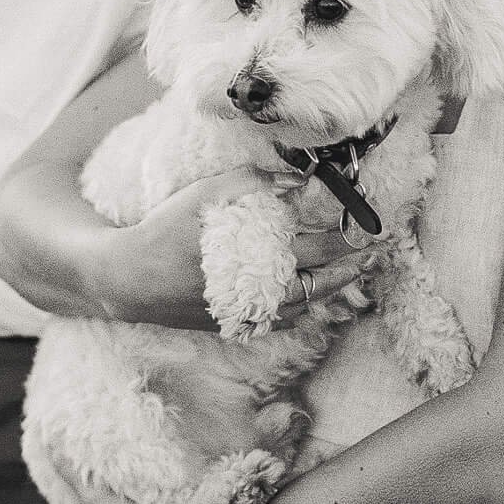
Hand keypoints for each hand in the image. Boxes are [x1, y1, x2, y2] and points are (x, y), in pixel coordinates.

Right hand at [107, 169, 371, 331]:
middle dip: (350, 264)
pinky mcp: (236, 323)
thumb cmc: (165, 232)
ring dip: (332, 286)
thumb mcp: (207, 194)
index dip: (349, 236)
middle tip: (376, 250)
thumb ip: (255, 181)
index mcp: (257, 259)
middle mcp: (259, 293)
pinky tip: (312, 293)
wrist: (127, 280)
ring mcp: (248, 313)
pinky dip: (302, 304)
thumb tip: (299, 181)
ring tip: (355, 271)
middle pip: (319, 281)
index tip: (372, 226)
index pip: (318, 247)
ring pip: (304, 304)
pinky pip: (281, 317)